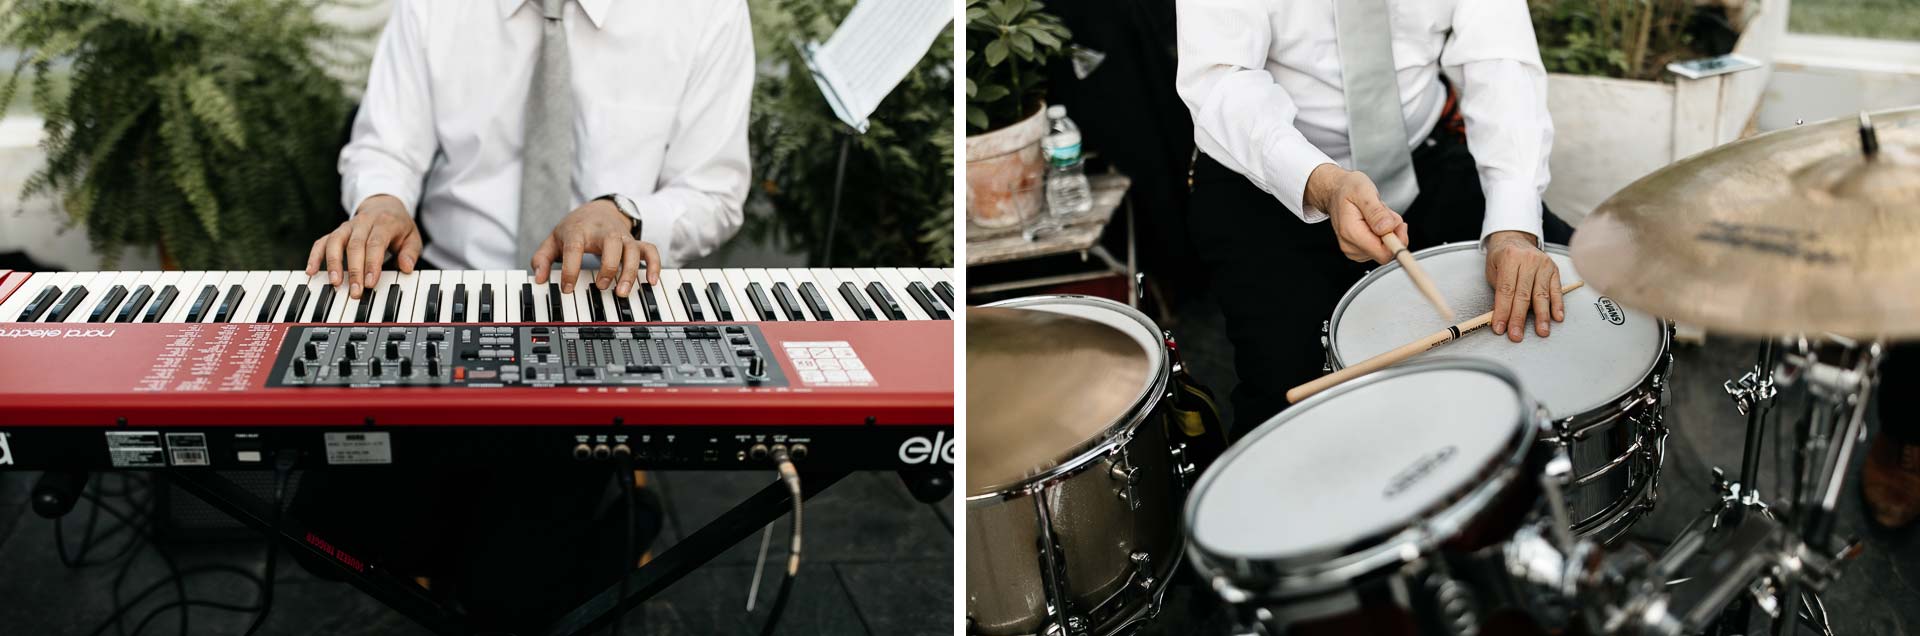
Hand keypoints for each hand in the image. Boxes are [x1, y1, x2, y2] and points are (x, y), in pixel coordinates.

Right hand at [306, 195, 421, 298]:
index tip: (370, 282)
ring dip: (333, 263)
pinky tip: (311, 271)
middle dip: (354, 270)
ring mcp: (347, 226)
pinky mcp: (336, 232)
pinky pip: (322, 242)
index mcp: (384, 223)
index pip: (375, 243)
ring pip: (335, 242)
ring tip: (334, 282)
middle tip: (355, 291)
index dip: (372, 264)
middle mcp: (363, 222)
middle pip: (355, 245)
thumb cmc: (398, 226)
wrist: (384, 205)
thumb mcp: (412, 236)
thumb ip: (410, 253)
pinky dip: (315, 256)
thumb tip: (406, 268)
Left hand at [530, 199, 660, 295]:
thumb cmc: (576, 228)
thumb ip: (542, 259)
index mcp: (580, 230)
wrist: (598, 210)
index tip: (568, 288)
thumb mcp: (554, 240)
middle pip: (612, 244)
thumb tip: (539, 278)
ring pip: (633, 250)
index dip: (570, 270)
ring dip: (631, 271)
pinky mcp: (635, 242)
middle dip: (609, 267)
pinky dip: (654, 265)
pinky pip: (650, 251)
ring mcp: (622, 237)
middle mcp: (604, 232)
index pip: (575, 248)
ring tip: (623, 292)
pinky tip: (652, 281)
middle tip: (602, 287)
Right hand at [1307, 163, 1408, 263]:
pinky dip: (1383, 235)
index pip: (1383, 253)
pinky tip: (1375, 223)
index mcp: (1351, 232)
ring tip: (1377, 215)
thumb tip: (1387, 228)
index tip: (1400, 225)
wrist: (1335, 191)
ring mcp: (1353, 250)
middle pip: (1386, 252)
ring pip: (1385, 250)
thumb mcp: (1364, 191)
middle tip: (1386, 213)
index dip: (1397, 241)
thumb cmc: (1348, 189)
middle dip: (1393, 233)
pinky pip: (1379, 248)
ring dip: (1388, 233)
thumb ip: (1376, 212)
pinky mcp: (1358, 251)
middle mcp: (1350, 245)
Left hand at [1484, 230, 1563, 341]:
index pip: (1506, 290)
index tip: (1500, 327)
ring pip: (1541, 294)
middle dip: (1519, 318)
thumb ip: (1499, 292)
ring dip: (1542, 316)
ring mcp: (1543, 264)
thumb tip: (1502, 317)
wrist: (1515, 238)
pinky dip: (1557, 305)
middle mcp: (1528, 260)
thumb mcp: (1493, 271)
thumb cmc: (1502, 256)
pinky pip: (1556, 290)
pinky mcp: (1554, 269)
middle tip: (1517, 334)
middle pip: (1524, 295)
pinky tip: (1556, 317)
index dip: (1503, 311)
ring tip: (1541, 331)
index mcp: (1509, 258)